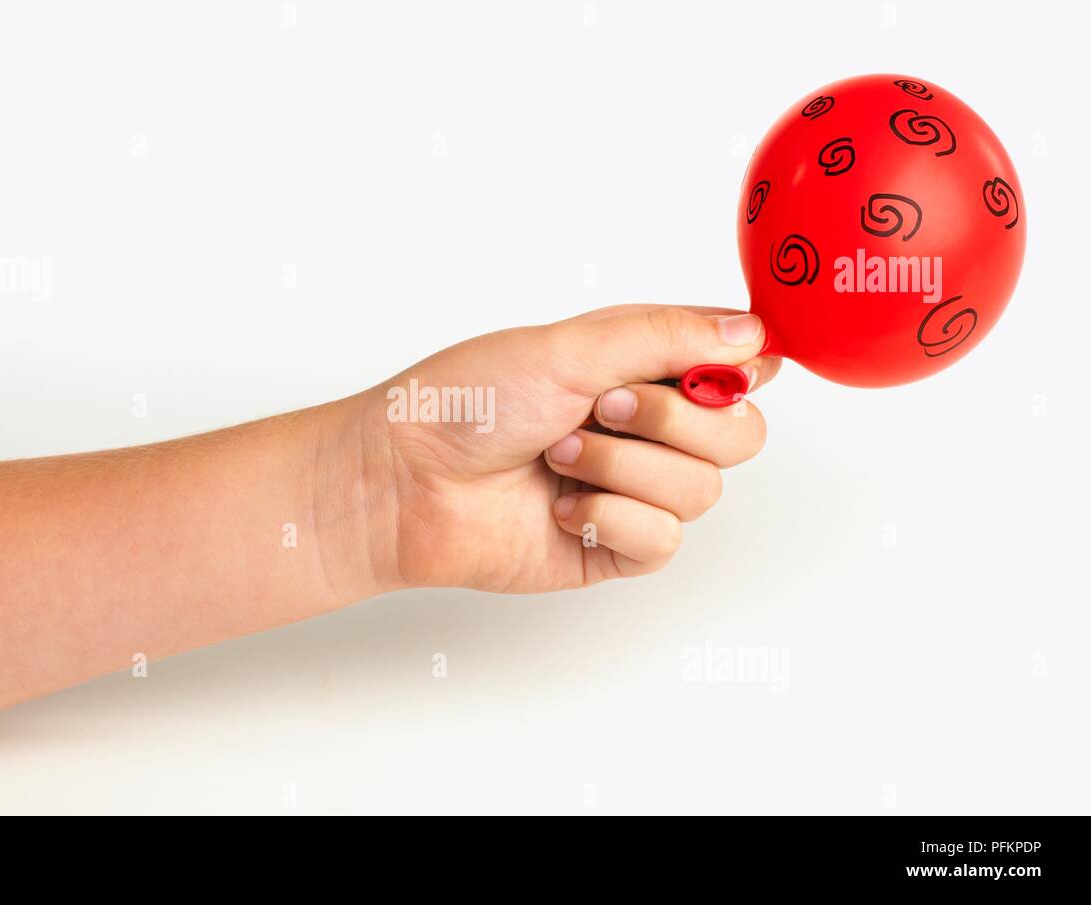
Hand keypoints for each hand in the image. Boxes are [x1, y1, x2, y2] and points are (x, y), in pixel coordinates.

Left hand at [352, 305, 780, 591]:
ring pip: (703, 491)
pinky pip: (663, 541)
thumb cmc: (466, 403)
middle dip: (673, 422)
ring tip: (558, 456)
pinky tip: (557, 505)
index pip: (736, 365)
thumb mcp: (567, 348)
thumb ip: (665, 337)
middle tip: (602, 408)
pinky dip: (609, 517)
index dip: (738, 370)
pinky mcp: (614, 545)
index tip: (710, 370)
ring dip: (623, 468)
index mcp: (640, 365)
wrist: (405, 481)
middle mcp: (646, 427)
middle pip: (740, 435)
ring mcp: (632, 489)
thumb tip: (752, 331)